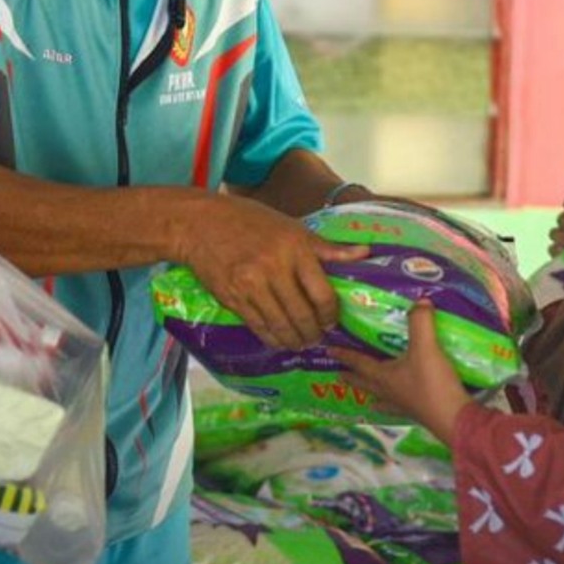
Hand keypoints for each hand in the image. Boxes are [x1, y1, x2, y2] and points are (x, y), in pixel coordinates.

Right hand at [179, 196, 366, 350]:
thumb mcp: (291, 227)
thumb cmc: (249, 221)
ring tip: (301, 343)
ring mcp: (251, 286)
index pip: (322, 294)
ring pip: (281, 326)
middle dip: (314, 333)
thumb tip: (364, 253)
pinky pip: (259, 327)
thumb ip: (326, 248)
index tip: (332, 320)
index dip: (331, 314)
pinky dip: (273, 338)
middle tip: (318, 337)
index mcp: (294, 248)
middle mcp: (274, 269)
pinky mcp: (233, 299)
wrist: (199, 224)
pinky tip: (279, 339)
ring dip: (295, 341)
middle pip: (303, 315)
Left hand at [329, 302, 467, 444]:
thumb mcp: (426, 347)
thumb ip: (420, 322)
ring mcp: (403, 406)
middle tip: (339, 375)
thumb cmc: (433, 382)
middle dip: (352, 378)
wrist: (454, 417)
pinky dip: (394, 406)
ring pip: (381, 399)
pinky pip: (400, 408)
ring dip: (372, 394)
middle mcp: (389, 392)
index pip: (359, 363)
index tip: (329, 351)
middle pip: (365, 384)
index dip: (345, 355)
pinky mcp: (419, 414)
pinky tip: (398, 406)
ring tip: (367, 396)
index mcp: (384, 377)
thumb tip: (419, 301)